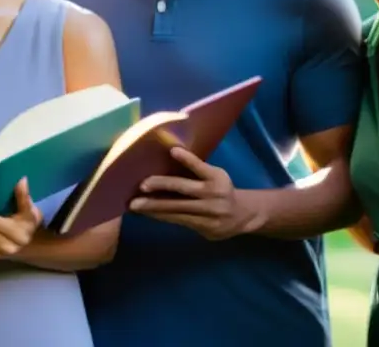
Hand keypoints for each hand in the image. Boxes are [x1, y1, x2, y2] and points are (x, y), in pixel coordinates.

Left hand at [128, 147, 260, 240]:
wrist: (242, 215)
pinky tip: (148, 214)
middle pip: (184, 188)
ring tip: (136, 205)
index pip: (200, 166)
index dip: (188, 159)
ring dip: (154, 207)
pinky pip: (179, 221)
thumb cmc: (221, 190)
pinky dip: (162, 217)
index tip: (173, 150)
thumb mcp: (216, 176)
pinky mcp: (205, 228)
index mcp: (217, 177)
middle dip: (160, 186)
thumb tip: (167, 161)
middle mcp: (214, 195)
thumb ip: (197, 172)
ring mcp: (210, 214)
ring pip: (177, 209)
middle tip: (141, 185)